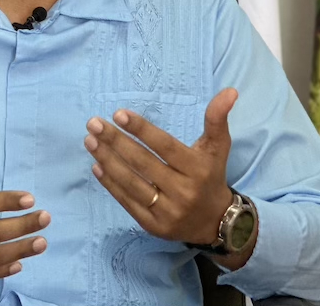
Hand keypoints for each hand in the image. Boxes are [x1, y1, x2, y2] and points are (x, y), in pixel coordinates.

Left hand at [84, 88, 237, 245]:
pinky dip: (110, 185)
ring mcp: (167, 211)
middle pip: (143, 163)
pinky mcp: (154, 226)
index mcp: (197, 169)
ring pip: (131, 183)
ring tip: (90, 141)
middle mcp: (183, 191)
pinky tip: (97, 166)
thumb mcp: (218, 147)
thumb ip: (217, 119)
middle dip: (115, 141)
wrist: (216, 222)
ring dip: (107, 160)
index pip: (164, 146)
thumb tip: (229, 92)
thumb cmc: (211, 176)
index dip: (141, 130)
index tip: (118, 114)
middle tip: (93, 124)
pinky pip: (128, 203)